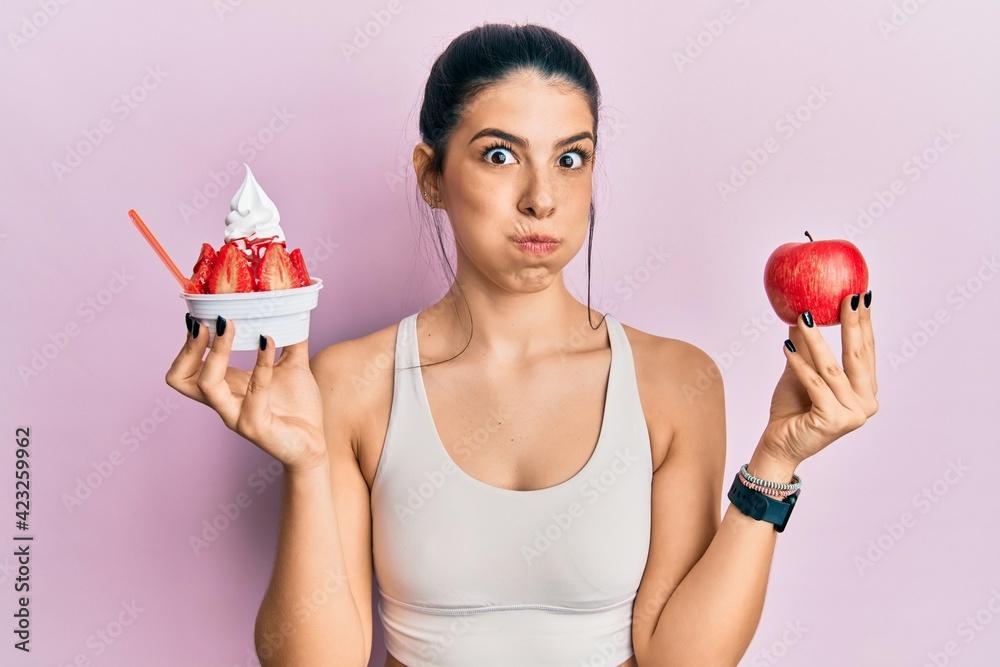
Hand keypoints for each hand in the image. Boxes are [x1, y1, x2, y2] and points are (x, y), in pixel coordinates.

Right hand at [165, 314, 327, 472]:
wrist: (316, 444)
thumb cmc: (299, 409)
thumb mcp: (293, 366)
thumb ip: (291, 339)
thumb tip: (295, 307)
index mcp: (225, 388)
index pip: (187, 368)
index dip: (187, 343)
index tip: (201, 314)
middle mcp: (224, 403)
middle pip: (181, 378)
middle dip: (190, 348)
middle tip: (210, 321)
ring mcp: (236, 416)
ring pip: (207, 385)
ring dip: (216, 352)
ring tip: (231, 326)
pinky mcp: (256, 426)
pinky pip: (253, 391)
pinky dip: (260, 364)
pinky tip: (269, 342)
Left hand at [760, 291, 878, 466]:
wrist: (779, 444)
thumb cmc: (792, 410)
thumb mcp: (801, 371)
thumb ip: (807, 347)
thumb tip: (802, 312)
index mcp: (865, 391)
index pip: (865, 351)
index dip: (863, 323)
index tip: (860, 295)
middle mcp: (866, 403)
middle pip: (857, 356)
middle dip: (852, 323)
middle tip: (846, 296)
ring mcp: (853, 414)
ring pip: (832, 368)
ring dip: (816, 340)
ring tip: (804, 316)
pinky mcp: (834, 420)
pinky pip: (815, 384)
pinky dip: (800, 364)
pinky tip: (787, 347)